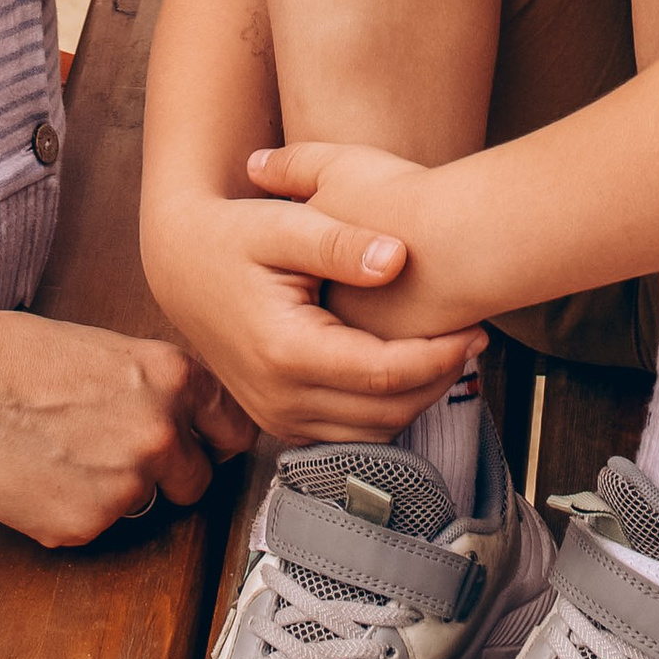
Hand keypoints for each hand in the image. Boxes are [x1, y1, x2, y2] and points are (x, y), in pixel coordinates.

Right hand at [0, 307, 254, 547]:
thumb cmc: (23, 357)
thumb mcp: (113, 350)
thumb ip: (159, 386)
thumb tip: (187, 418)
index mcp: (174, 378)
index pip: (234, 430)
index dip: (218, 441)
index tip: (209, 449)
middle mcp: (161, 433)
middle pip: (197, 480)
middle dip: (169, 474)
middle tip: (122, 454)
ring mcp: (127, 485)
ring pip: (143, 505)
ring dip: (117, 491)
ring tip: (68, 455)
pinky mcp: (87, 525)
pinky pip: (96, 527)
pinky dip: (75, 511)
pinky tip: (45, 476)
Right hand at [144, 179, 483, 444]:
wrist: (181, 265)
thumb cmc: (234, 234)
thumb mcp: (282, 223)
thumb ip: (340, 242)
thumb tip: (399, 258)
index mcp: (285, 351)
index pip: (385, 373)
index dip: (439, 355)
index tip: (477, 328)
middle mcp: (279, 398)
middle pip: (386, 411)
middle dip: (439, 379)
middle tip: (476, 338)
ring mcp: (276, 417)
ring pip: (372, 432)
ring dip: (418, 398)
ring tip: (451, 352)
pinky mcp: (278, 421)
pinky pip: (349, 434)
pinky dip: (387, 408)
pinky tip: (411, 367)